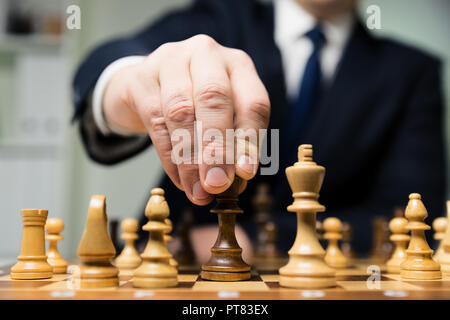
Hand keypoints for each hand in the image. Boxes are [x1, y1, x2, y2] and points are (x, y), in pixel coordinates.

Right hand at [102, 35, 269, 204]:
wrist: (146, 87)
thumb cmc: (194, 105)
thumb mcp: (221, 119)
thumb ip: (232, 146)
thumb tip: (236, 183)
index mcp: (238, 66)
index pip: (253, 102)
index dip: (250, 139)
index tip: (245, 173)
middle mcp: (206, 55)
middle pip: (215, 98)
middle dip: (217, 148)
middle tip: (216, 184)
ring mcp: (171, 60)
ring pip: (181, 110)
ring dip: (190, 159)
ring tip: (197, 191)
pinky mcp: (141, 77)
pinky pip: (155, 119)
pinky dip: (169, 156)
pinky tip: (179, 179)